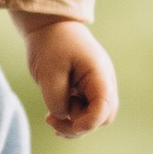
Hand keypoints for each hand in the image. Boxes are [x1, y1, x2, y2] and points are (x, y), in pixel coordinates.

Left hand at [17, 15, 117, 135]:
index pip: (104, 108)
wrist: (49, 26)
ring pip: (94, 117)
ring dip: (73, 124)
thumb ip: (56, 99)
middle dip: (81, 126)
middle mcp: (103, 82)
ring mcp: (96, 87)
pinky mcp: (85, 91)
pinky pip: (84, 112)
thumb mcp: (48, 72)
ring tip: (50, 119)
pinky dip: (70, 119)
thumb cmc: (51, 44)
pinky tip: (53, 118)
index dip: (88, 123)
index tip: (67, 125)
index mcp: (99, 74)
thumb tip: (63, 117)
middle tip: (52, 121)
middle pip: (104, 117)